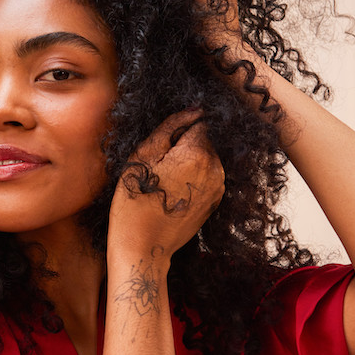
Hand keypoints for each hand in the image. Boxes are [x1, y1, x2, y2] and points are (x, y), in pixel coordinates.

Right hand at [108, 110, 224, 266]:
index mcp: (198, 152)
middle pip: (204, 140)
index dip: (176, 132)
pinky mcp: (215, 202)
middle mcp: (216, 168)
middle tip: (159, 168)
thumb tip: (195, 109)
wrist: (143, 244)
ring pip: (205, 159)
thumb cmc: (136, 199)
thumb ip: (171, 126)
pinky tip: (173, 192)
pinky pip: (206, 177)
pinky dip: (192, 179)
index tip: (161, 150)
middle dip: (184, 147)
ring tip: (165, 182)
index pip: (197, 122)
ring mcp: (218, 187)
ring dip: (188, 163)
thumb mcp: (144, 154)